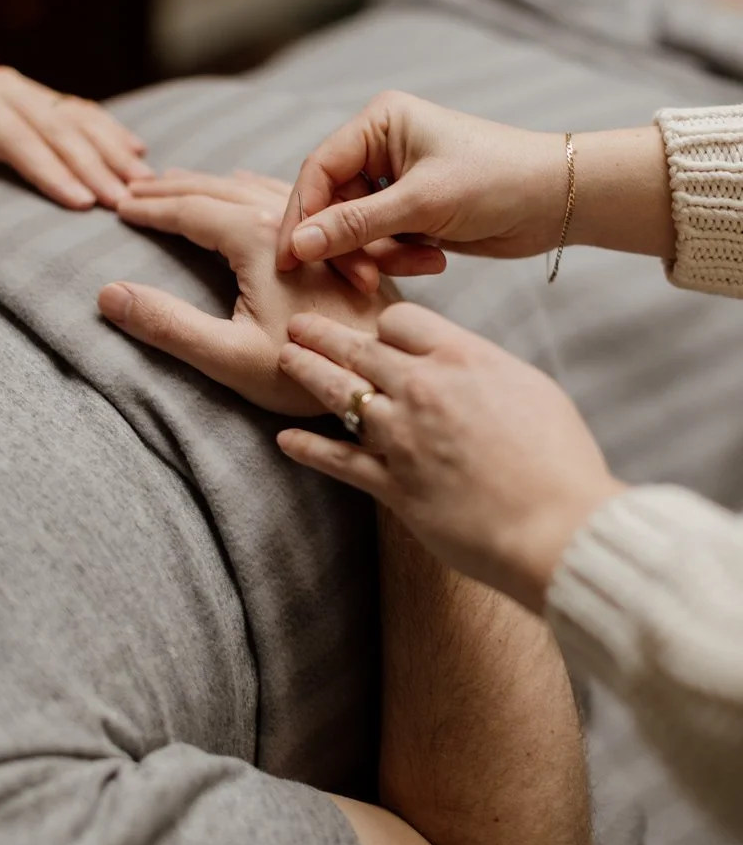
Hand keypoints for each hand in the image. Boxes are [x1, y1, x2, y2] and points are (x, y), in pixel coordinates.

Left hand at [0, 66, 152, 207]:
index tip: (83, 205)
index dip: (50, 172)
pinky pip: (84, 113)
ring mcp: (24, 90)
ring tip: (142, 184)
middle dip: (93, 167)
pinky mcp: (41, 99)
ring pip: (77, 118)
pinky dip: (112, 134)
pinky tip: (137, 153)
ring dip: (114, 153)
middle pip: (55, 128)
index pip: (15, 138)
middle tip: (123, 202)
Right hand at [98, 169, 397, 415]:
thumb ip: (168, 325)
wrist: (387, 370)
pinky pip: (283, 194)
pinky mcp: (340, 236)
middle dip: (171, 188)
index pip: (190, 210)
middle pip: (217, 189)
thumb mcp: (231, 356)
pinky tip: (248, 187)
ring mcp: (318, 223)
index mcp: (258, 237)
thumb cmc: (312, 369)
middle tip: (133, 186)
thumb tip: (109, 294)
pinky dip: (247, 187)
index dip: (149, 209)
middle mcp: (290, 216)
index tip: (117, 208)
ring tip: (177, 182)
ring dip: (208, 183)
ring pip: (250, 186)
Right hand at [276, 90, 567, 284]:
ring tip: (422, 261)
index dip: (302, 215)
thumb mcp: (421, 204)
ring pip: (356, 230)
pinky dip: (401, 257)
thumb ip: (355, 225)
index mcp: (379, 123)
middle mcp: (382, 147)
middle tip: (361, 278)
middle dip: (347, 244)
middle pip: (332, 204)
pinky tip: (435, 258)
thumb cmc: (496, 181)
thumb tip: (298, 244)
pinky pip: (382, 242)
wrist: (556, 201)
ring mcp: (396, 181)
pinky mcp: (412, 211)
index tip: (292, 258)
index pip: (318, 170)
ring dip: (380, 255)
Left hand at [277, 303, 623, 609]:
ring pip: (339, 393)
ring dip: (306, 373)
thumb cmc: (559, 460)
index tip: (375, 331)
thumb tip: (464, 364)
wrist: (557, 525)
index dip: (384, 323)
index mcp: (464, 358)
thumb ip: (486, 370)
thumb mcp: (533, 390)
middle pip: (359, 348)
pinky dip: (308, 449)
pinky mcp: (393, 485)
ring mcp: (403, 437)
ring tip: (284, 360)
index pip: (402, 319)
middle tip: (297, 324)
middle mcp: (424, 388)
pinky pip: (339, 460)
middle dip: (323, 333)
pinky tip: (286, 440)